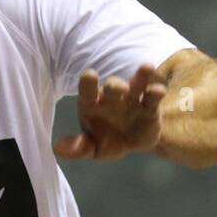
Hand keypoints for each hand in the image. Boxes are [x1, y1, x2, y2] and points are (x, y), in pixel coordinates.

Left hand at [52, 64, 166, 161]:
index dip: (88, 83)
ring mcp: (132, 99)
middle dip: (116, 85)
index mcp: (92, 104)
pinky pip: (152, 97)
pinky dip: (155, 92)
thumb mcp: (92, 149)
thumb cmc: (107, 141)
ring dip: (140, 77)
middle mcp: (112, 97)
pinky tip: (158, 90)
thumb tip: (58, 149)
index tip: (90, 75)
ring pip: (136, 84)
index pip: (88, 91)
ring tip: (146, 67)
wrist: (133, 145)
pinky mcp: (150, 107)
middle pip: (113, 87)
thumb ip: (78, 148)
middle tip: (120, 88)